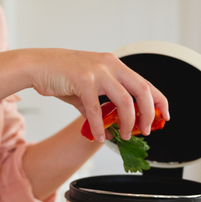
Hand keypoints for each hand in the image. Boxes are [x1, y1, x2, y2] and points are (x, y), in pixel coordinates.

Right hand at [28, 49, 168, 141]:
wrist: (36, 65)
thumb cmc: (60, 74)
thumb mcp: (85, 89)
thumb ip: (99, 107)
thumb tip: (108, 130)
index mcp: (114, 65)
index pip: (145, 82)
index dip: (158, 100)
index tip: (164, 116)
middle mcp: (110, 65)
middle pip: (142, 90)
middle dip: (148, 114)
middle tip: (146, 130)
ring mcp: (98, 72)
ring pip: (124, 101)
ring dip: (128, 123)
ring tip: (124, 135)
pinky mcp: (83, 81)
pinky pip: (96, 110)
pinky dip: (99, 127)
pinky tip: (98, 137)